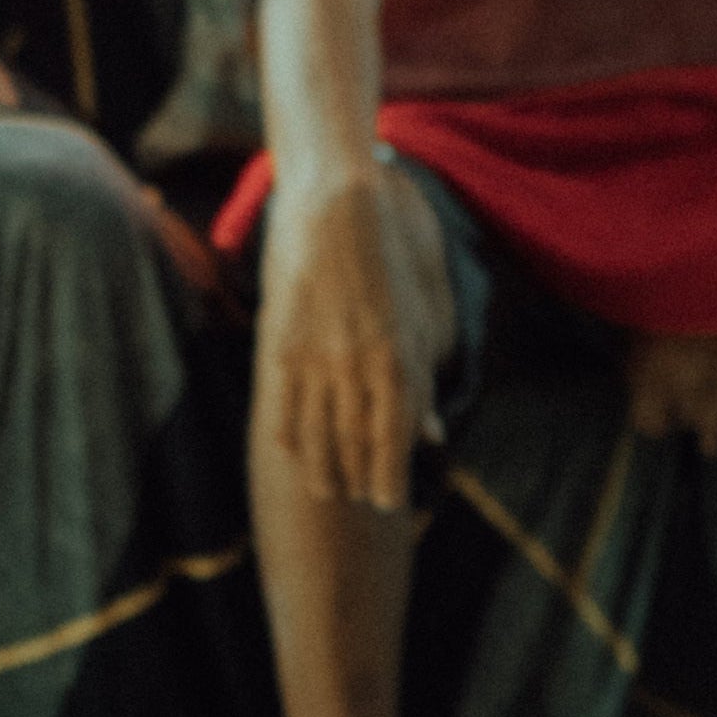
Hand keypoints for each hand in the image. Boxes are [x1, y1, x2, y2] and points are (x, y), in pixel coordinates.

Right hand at [256, 172, 432, 507]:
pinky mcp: (283, 345)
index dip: (391, 478)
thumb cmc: (388, 265)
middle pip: (353, 444)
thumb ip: (423, 383)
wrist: (338, 211)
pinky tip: (290, 452)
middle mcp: (357, 366)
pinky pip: (283, 404)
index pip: (394, 440)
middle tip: (357, 504)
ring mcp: (317, 358)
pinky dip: (288, 435)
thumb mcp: (419, 323)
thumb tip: (433, 437)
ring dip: (321, 468)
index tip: (389, 503)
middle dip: (357, 480)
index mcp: (397, 361)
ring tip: (324, 490)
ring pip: (316, 432)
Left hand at [625, 326, 716, 459]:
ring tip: (711, 446)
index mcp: (652, 381)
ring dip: (710, 440)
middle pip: (682, 425)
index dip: (652, 421)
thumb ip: (636, 365)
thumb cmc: (669, 295)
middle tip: (685, 414)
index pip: (649, 425)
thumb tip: (637, 388)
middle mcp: (684, 394)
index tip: (656, 415)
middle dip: (682, 420)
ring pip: (713, 435)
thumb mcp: (637, 330)